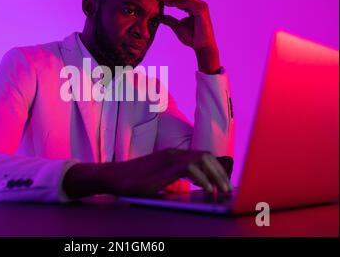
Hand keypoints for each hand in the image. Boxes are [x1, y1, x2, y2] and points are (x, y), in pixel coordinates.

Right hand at [109, 149, 232, 195]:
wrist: (114, 177)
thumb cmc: (135, 180)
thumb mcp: (160, 178)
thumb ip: (177, 179)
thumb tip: (199, 190)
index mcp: (174, 155)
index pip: (203, 156)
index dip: (217, 168)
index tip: (225, 182)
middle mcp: (174, 153)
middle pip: (207, 156)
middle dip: (221, 172)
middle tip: (228, 189)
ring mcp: (169, 158)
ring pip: (202, 159)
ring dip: (216, 175)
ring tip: (223, 190)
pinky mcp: (164, 168)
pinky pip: (189, 168)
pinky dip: (202, 179)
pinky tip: (207, 190)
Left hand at [157, 0, 220, 73]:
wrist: (202, 47)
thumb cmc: (192, 38)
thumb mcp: (177, 27)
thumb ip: (170, 20)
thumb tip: (160, 17)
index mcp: (193, 6)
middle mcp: (198, 4)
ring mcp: (201, 6)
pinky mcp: (202, 10)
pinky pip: (187, 4)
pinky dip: (176, 3)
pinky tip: (166, 3)